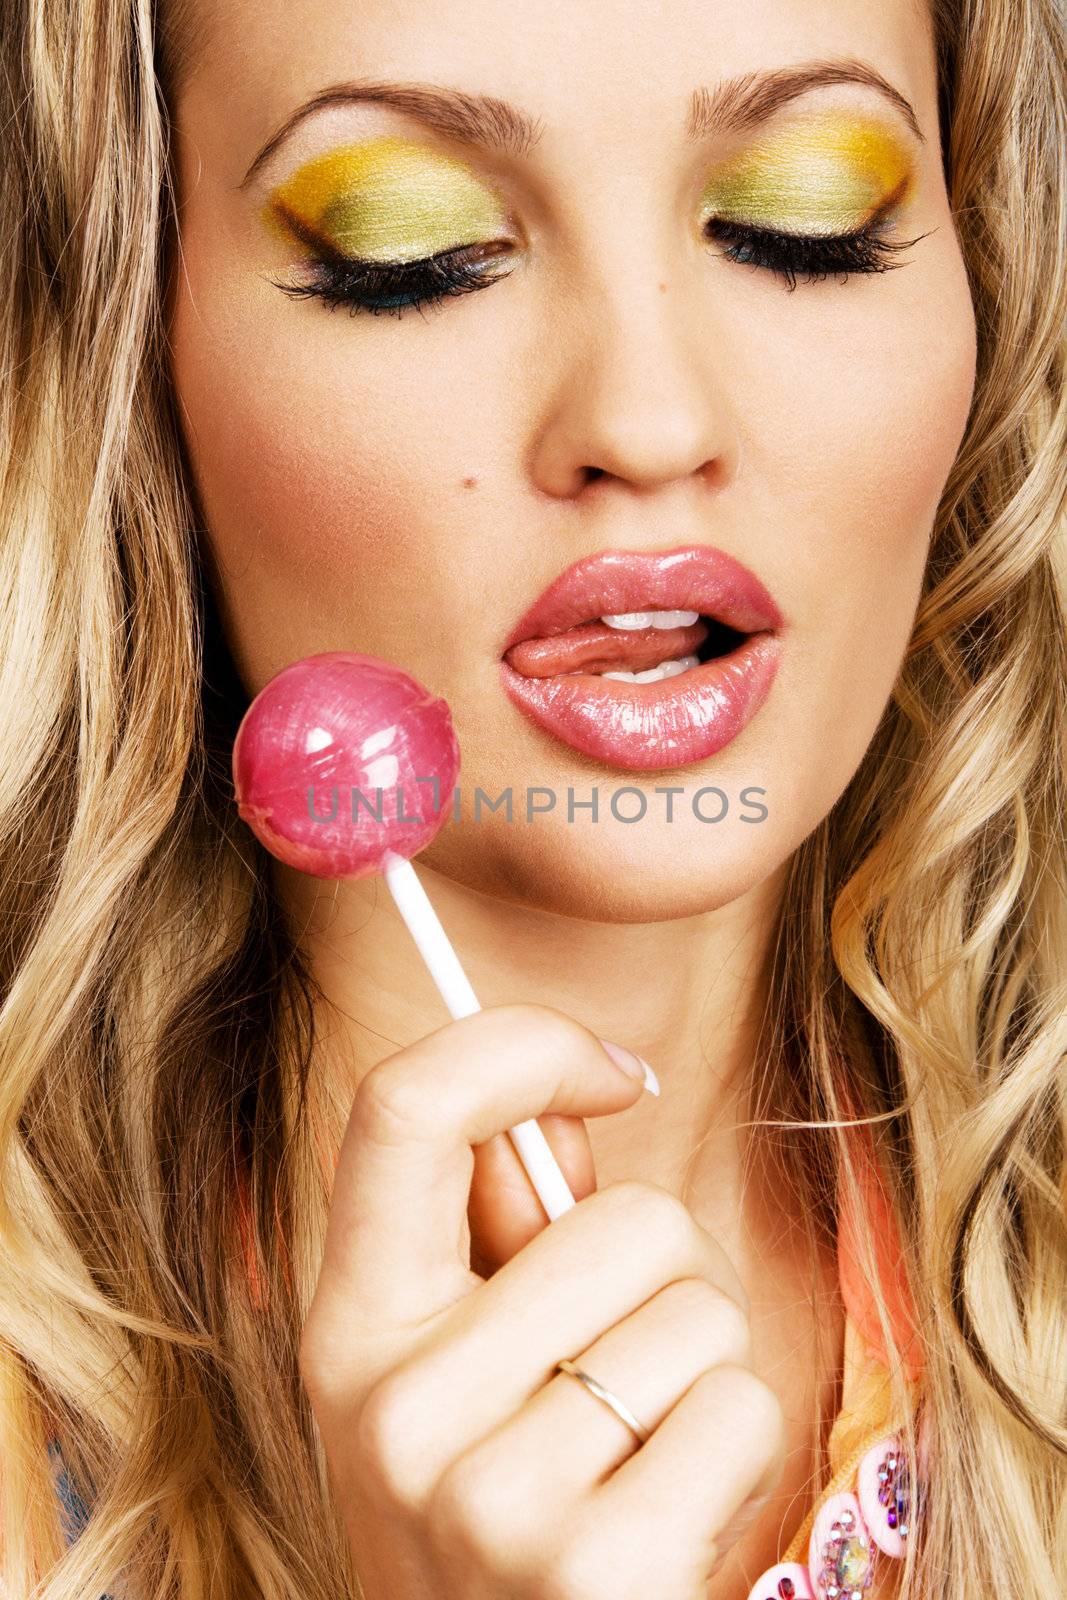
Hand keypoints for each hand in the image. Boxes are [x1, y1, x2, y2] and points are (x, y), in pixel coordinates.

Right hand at [298, 1002, 786, 1598]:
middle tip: (626, 1361)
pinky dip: (736, 1447)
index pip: (402, 1106)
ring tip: (640, 1447)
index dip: (523, 1046)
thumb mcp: (461, 1369)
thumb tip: (569, 1108)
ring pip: (698, 1307)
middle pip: (625, 1215)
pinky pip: (738, 1405)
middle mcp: (395, 1406)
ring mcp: (488, 1498)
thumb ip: (504, 1229)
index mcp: (349, 1328)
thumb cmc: (501, 1511)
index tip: (609, 1071)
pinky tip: (673, 1511)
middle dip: (672, 1271)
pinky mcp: (598, 1574)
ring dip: (704, 1366)